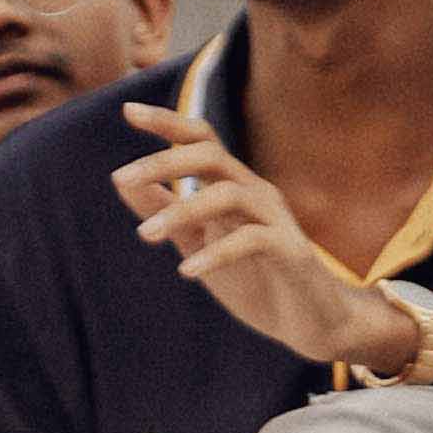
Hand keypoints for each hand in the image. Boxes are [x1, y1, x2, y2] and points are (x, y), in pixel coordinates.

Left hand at [122, 100, 395, 365]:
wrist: (310, 322)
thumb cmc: (254, 278)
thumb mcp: (198, 241)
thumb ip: (164, 211)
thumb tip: (121, 181)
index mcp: (234, 186)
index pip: (201, 140)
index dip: (167, 122)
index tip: (127, 109)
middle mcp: (256, 193)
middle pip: (211, 156)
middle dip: (164, 163)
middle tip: (121, 177)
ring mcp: (276, 219)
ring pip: (228, 194)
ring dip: (182, 211)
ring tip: (146, 234)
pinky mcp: (290, 251)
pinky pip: (251, 240)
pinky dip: (216, 253)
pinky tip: (188, 272)